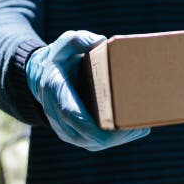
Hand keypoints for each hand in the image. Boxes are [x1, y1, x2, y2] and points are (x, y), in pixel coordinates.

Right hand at [26, 30, 150, 150]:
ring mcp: (65, 129)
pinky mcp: (75, 134)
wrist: (42, 77)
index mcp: (56, 91)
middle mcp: (58, 116)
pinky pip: (95, 143)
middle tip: (139, 126)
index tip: (116, 124)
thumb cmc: (60, 58)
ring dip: (117, 140)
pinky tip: (133, 131)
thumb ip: (80, 39)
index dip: (92, 124)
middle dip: (114, 135)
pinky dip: (114, 140)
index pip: (72, 114)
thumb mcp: (66, 42)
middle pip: (87, 136)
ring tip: (141, 129)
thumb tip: (100, 42)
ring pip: (93, 144)